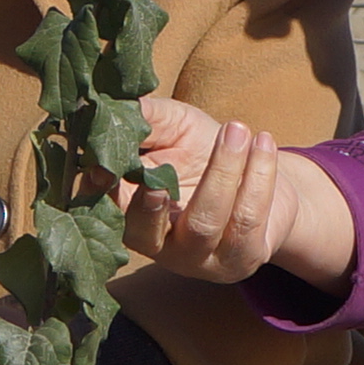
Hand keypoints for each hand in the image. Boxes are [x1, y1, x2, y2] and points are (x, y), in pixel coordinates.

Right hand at [117, 94, 351, 287]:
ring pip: (203, 223)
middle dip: (153, 200)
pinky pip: (246, 221)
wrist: (258, 177)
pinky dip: (258, 176)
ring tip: (237, 129)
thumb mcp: (173, 127)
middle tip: (159, 174)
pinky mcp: (240, 259)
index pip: (104, 208)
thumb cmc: (202, 151)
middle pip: (146, 229)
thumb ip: (148, 118)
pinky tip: (264, 143)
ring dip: (222, 170)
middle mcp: (157, 244)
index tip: (103, 169)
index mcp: (128, 212)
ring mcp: (198, 258)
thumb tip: (123, 105)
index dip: (99, 192)